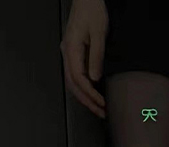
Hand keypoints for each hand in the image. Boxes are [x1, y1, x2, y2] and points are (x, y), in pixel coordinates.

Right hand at [60, 0, 107, 118]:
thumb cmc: (92, 10)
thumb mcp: (99, 32)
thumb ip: (96, 56)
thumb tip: (94, 79)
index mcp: (71, 49)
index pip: (79, 80)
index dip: (90, 94)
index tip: (102, 103)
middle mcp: (67, 54)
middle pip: (73, 86)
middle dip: (87, 102)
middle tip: (101, 113)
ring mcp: (69, 54)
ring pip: (73, 83)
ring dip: (85, 98)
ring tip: (98, 108)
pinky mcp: (73, 54)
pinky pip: (76, 76)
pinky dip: (84, 89)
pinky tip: (93, 94)